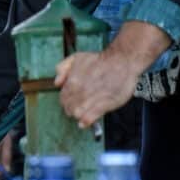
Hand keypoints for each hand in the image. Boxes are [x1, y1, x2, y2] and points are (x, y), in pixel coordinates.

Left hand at [55, 20, 169, 128]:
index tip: (71, 102)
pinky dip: (86, 121)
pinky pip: (89, 118)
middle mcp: (79, 91)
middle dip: (72, 109)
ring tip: (85, 111)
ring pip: (77, 114)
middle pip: (69, 108)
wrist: (122, 60)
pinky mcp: (104, 105)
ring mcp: (91, 99)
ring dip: (79, 115)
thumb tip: (57, 83)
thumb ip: (63, 68)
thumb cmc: (101, 60)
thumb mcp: (76, 58)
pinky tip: (86, 121)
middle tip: (79, 107)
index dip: (66, 102)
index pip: (62, 99)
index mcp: (72, 82)